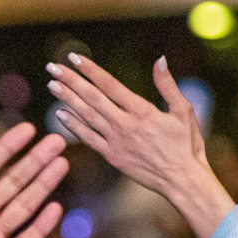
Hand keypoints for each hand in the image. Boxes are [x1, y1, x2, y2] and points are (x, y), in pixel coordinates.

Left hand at [45, 54, 233, 237]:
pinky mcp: (111, 156)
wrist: (182, 180)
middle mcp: (125, 125)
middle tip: (52, 67)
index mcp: (142, 111)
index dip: (90, 70)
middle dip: (71, 81)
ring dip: (67, 99)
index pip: (110, 85)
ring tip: (51, 84)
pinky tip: (59, 113)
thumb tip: (160, 59)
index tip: (74, 57)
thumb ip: (168, 85)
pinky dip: (73, 125)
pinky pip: (88, 138)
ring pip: (86, 116)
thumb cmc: (186, 144)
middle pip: (92, 98)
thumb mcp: (183, 111)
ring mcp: (115, 141)